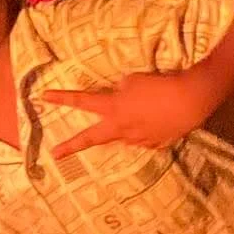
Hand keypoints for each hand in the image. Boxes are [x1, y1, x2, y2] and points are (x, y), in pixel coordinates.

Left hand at [41, 69, 215, 157]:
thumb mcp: (133, 80)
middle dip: (72, 145)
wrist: (190, 100)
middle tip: (55, 153)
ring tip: (142, 113)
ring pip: (121, 137)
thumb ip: (120, 91)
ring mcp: (138, 139)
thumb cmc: (159, 84)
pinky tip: (154, 121)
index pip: (82, 101)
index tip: (44, 97)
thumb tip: (120, 98)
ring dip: (122, 128)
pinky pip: (142, 138)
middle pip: (92, 138)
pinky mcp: (156, 144)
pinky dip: (143, 130)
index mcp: (113, 108)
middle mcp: (122, 128)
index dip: (62, 98)